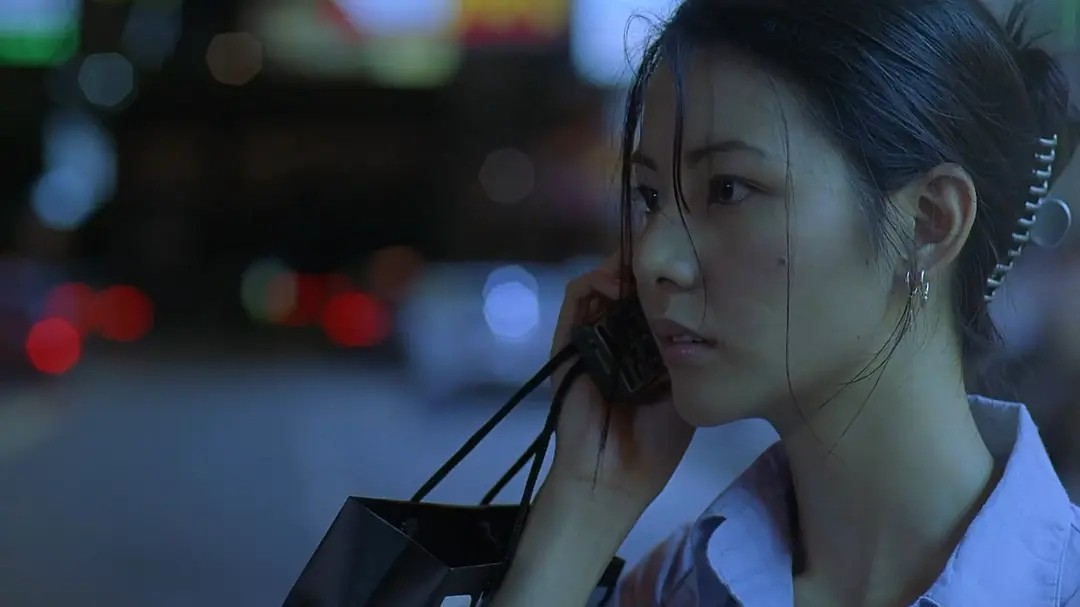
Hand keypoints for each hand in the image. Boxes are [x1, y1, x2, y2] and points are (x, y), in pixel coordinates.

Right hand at [546, 256, 694, 510]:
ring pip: (601, 283)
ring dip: (621, 266)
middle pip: (627, 284)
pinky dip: (595, 280)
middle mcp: (615, 337)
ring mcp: (590, 338)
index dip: (667, 276)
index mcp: (643, 347)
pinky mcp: (567, 343)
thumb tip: (701, 302)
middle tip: (668, 249)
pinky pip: (575, 298)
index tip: (690, 261)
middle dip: (646, 264)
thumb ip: (687, 349)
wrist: (616, 477)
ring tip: (644, 262)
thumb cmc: (655, 443)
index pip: (652, 296)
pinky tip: (617, 280)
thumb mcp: (683, 386)